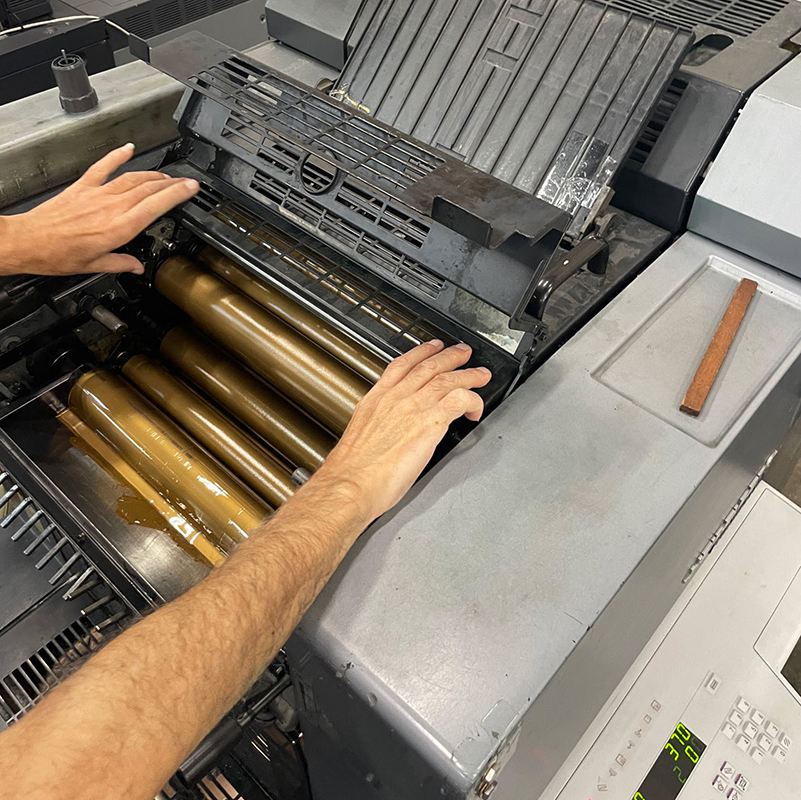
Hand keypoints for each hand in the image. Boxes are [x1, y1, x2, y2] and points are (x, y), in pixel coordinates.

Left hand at [0, 144, 199, 275]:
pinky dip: (117, 156)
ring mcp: (97, 194)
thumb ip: (120, 263)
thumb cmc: (57, 255)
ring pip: (132, 179)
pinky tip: (128, 149)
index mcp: (119, 228)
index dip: (177, 195)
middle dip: (172, 183)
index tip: (191, 189)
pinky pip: (103, 167)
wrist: (28, 241)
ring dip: (153, 175)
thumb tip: (135, 266)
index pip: (156, 206)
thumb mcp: (94, 266)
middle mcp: (111, 207)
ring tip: (167, 176)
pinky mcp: (82, 187)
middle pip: (149, 189)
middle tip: (187, 182)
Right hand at [321, 340, 490, 521]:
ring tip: (480, 375)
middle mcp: (395, 398)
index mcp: (376, 400)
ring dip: (467, 375)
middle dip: (449, 357)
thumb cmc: (353, 471)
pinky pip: (459, 400)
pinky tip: (475, 410)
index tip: (431, 348)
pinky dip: (472, 401)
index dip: (420, 353)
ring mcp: (412, 408)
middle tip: (462, 353)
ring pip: (447, 379)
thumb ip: (379, 426)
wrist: (350, 483)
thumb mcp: (360, 436)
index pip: (401, 365)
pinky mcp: (429, 423)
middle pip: (428, 366)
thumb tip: (390, 432)